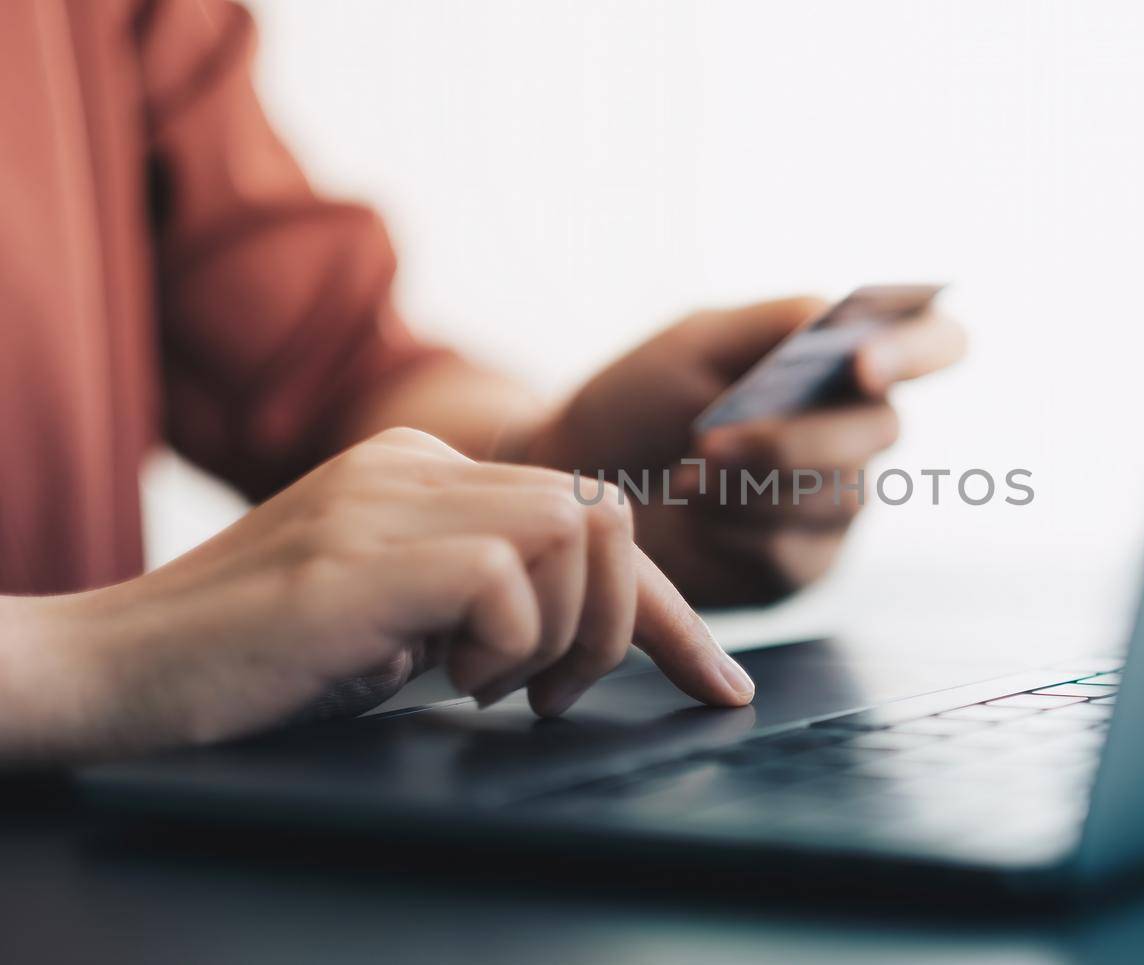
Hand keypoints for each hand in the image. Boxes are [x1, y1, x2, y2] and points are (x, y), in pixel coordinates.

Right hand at [2, 429, 752, 763]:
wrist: (109, 672)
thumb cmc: (254, 664)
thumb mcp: (395, 620)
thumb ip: (479, 599)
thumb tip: (591, 631)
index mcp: (425, 474)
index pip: (590, 520)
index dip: (668, 611)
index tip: (717, 683)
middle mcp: (415, 468)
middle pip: (609, 515)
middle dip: (631, 624)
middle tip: (553, 697)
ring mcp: (388, 500)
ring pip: (579, 532)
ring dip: (567, 638)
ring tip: (488, 690)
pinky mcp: (364, 552)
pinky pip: (509, 579)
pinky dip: (505, 648)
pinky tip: (440, 684)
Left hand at [526, 297, 965, 605]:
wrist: (578, 481)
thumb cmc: (640, 400)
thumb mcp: (697, 340)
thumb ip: (773, 324)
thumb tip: (837, 318)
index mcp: (848, 361)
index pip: (937, 343)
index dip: (919, 353)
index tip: (862, 366)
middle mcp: (858, 432)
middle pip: (881, 430)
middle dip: (796, 437)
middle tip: (712, 438)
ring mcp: (838, 503)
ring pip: (837, 496)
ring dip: (755, 485)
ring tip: (685, 475)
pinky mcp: (804, 566)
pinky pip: (797, 552)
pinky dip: (738, 532)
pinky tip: (695, 516)